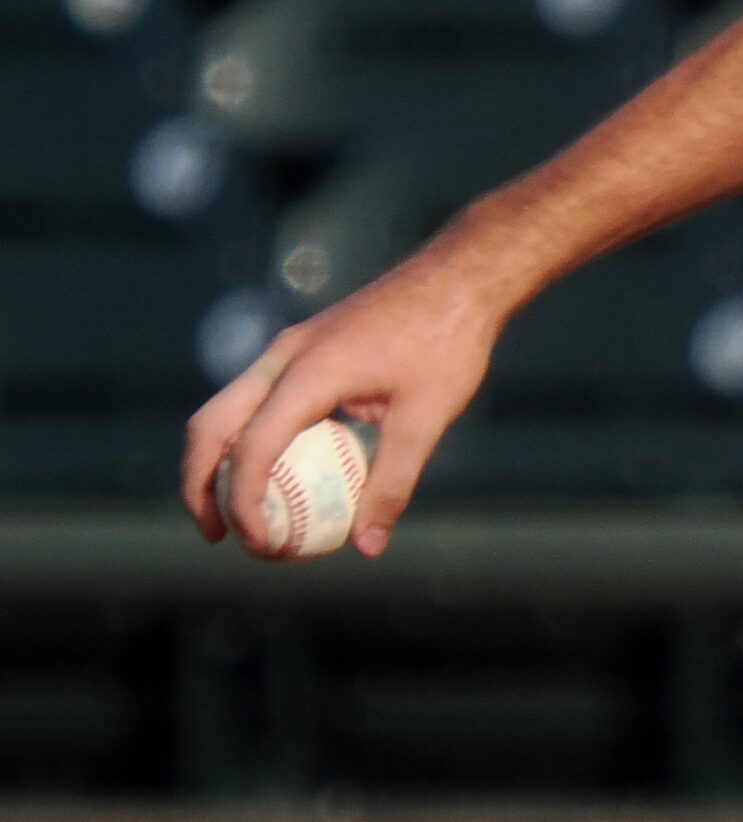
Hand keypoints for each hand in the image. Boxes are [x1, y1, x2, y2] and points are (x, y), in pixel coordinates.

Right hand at [180, 255, 500, 557]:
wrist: (461, 276)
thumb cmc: (449, 342)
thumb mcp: (428, 417)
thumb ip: (394, 482)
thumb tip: (367, 547)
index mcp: (308, 372)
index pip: (252, 450)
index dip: (245, 505)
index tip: (262, 547)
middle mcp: (283, 356)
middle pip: (209, 427)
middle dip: (200, 486)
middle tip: (219, 536)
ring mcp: (288, 347)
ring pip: (226, 409)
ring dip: (219, 461)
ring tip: (239, 514)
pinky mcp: (302, 346)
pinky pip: (257, 397)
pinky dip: (251, 437)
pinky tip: (281, 474)